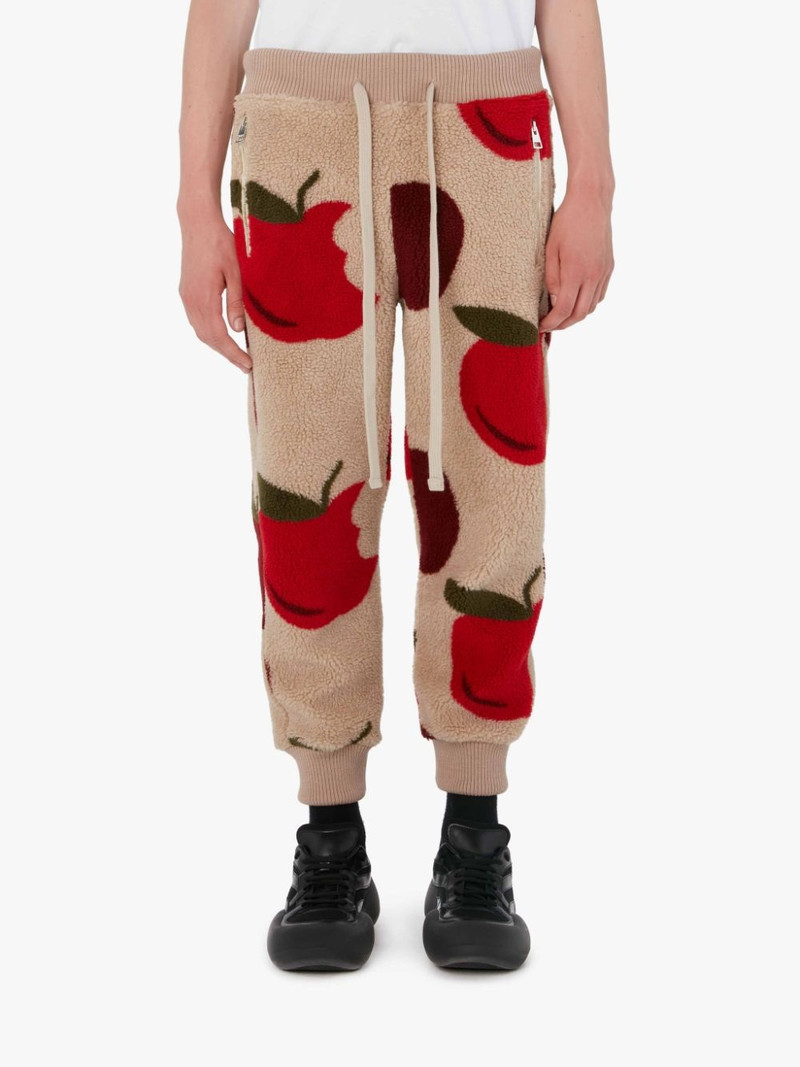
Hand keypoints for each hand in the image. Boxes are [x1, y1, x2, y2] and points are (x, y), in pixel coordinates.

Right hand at [179, 214, 251, 372]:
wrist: (197, 222)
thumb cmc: (221, 242)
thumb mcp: (236, 270)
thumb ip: (237, 301)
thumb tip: (238, 330)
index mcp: (204, 297)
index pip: (219, 336)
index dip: (234, 354)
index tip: (248, 365)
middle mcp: (191, 301)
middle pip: (208, 339)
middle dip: (227, 354)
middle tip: (247, 366)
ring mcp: (186, 297)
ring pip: (200, 332)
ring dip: (218, 346)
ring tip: (237, 355)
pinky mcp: (186, 292)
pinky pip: (197, 321)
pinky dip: (210, 334)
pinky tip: (222, 336)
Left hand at [539, 188, 613, 332]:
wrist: (592, 201)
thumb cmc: (566, 221)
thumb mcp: (550, 249)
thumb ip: (552, 279)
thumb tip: (554, 302)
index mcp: (576, 271)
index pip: (564, 309)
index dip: (551, 323)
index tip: (540, 326)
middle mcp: (594, 275)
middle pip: (580, 314)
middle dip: (563, 325)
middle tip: (549, 326)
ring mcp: (604, 272)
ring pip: (591, 307)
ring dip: (576, 315)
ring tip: (561, 314)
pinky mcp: (609, 267)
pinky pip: (599, 295)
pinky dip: (587, 303)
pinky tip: (576, 300)